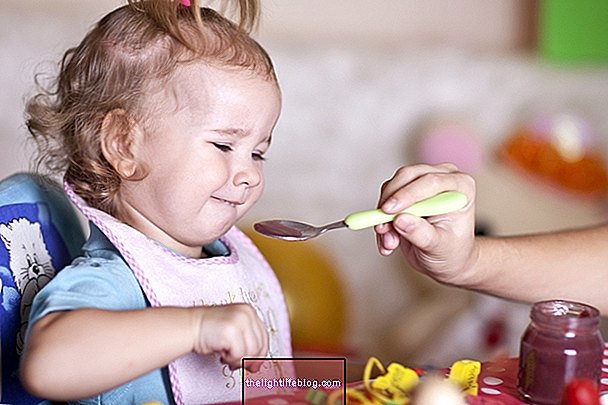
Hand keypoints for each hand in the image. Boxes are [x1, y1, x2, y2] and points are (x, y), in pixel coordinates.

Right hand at [192, 303, 268, 370]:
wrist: (189, 326)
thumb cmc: (208, 330)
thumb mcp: (233, 331)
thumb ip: (247, 342)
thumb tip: (257, 365)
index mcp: (248, 311)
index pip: (264, 337)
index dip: (260, 354)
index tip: (254, 365)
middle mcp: (247, 313)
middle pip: (259, 346)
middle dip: (248, 359)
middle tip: (235, 363)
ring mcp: (240, 320)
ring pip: (250, 352)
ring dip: (237, 360)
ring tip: (226, 357)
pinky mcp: (231, 330)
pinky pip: (239, 354)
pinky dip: (230, 359)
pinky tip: (221, 355)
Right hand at [374, 163, 476, 285]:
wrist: (446, 260)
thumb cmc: (451, 252)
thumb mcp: (439, 247)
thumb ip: (421, 233)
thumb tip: (400, 220)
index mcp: (461, 186)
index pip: (431, 181)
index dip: (407, 194)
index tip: (389, 211)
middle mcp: (442, 178)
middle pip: (407, 176)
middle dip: (390, 202)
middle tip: (382, 226)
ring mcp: (422, 183)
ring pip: (391, 187)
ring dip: (383, 215)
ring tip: (390, 242)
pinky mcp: (405, 191)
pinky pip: (385, 199)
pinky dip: (380, 220)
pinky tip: (388, 240)